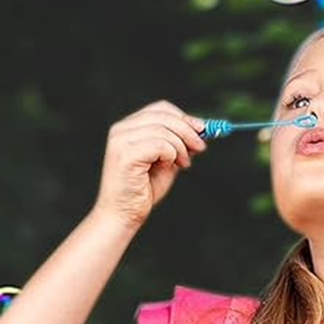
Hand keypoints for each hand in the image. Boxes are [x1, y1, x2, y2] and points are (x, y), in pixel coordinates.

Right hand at [93, 100, 207, 229]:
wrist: (124, 214)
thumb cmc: (144, 190)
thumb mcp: (167, 162)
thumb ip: (179, 145)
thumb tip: (201, 129)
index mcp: (129, 127)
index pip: (160, 109)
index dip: (184, 117)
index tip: (202, 129)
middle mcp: (121, 130)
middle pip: (163, 116)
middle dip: (188, 130)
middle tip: (201, 147)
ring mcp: (121, 141)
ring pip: (163, 130)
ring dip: (181, 147)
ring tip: (184, 163)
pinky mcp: (125, 155)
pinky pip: (160, 145)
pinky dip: (172, 154)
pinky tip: (171, 166)